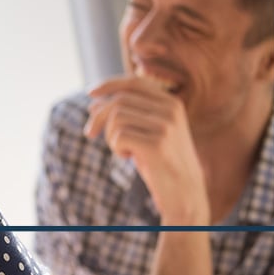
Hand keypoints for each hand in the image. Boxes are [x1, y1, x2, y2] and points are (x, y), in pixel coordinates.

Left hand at [86, 76, 208, 223]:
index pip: (134, 83)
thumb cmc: (160, 162)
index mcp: (171, 103)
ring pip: (116, 118)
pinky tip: (129, 158)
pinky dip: (116, 148)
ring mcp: (166, 125)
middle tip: (89, 134)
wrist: (184, 191)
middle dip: (98, 117)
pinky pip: (119, 136)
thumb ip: (127, 115)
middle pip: (119, 101)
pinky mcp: (157, 143)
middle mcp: (171, 109)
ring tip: (123, 150)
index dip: (109, 85)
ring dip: (110, 136)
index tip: (90, 94)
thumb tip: (93, 103)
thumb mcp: (145, 133)